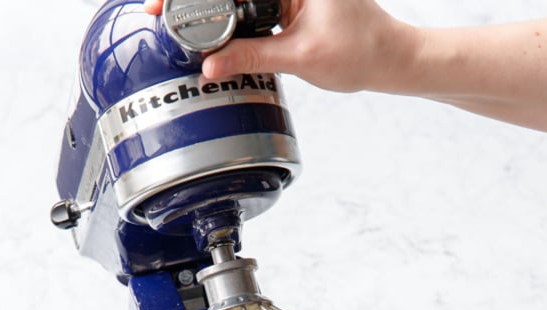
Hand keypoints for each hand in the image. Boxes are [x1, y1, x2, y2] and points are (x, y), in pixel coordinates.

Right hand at [143, 0, 419, 93]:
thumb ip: (251, 56)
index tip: (162, 4)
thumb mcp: (300, 57)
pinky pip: (246, 2)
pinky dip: (225, 14)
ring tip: (173, 19)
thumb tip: (210, 65)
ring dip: (207, 7)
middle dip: (192, 0)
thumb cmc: (360, 51)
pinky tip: (202, 25)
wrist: (388, 58)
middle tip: (158, 12)